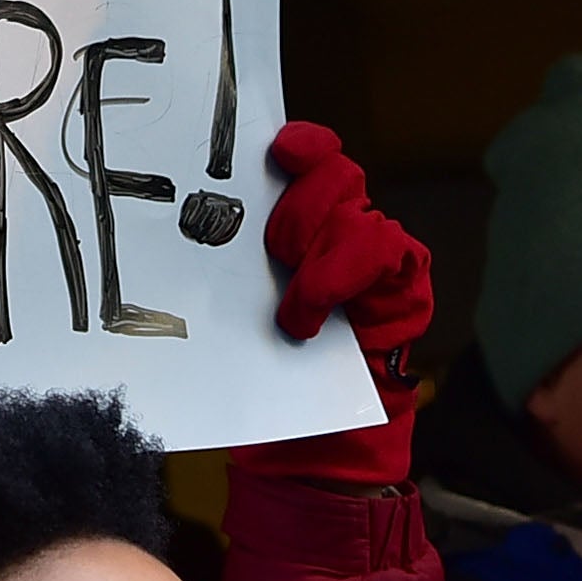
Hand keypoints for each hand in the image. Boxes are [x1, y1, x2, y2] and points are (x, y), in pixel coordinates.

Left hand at [233, 120, 432, 486]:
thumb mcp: (236, 301)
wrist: (314, 438)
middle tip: (272, 252)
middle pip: (332, 172)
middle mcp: (342, 218)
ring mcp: (377, 245)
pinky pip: (383, 250)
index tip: (276, 146)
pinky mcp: (405, 277)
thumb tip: (176, 226)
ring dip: (317, 247)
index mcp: (298, 212)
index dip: (299, 141)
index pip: (307, 153)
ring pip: (355, 209)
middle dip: (297, 206)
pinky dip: (340, 277)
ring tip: (292, 305)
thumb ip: (230, 259)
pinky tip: (313, 314)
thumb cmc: (268, 360)